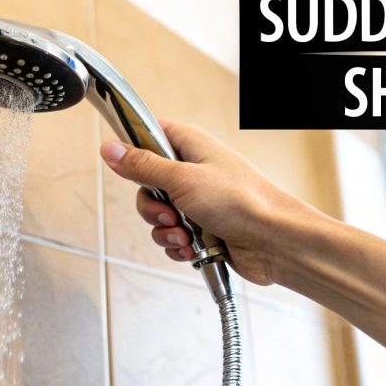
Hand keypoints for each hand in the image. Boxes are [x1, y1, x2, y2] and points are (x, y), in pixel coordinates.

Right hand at [99, 120, 316, 284]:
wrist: (275, 241)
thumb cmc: (242, 201)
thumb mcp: (182, 179)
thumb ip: (142, 165)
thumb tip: (111, 149)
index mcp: (191, 146)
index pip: (150, 136)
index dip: (134, 152)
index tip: (127, 168)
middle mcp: (194, 171)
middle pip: (148, 185)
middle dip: (151, 208)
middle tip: (169, 213)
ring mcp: (199, 202)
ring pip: (159, 216)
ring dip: (165, 231)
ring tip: (185, 235)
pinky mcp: (204, 229)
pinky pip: (174, 237)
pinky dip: (178, 246)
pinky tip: (191, 248)